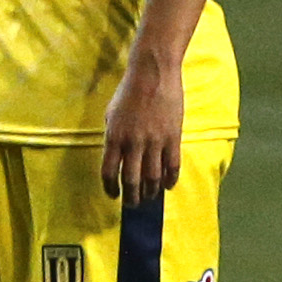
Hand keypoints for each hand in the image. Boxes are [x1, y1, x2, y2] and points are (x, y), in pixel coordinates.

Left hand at [99, 54, 186, 202]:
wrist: (152, 75)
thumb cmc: (128, 93)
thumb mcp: (111, 114)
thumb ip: (113, 136)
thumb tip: (116, 157)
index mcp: (114, 137)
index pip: (108, 171)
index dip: (110, 188)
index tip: (112, 195)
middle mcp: (133, 143)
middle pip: (131, 179)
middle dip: (131, 197)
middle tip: (132, 205)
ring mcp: (154, 141)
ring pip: (152, 176)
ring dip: (150, 192)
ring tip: (148, 199)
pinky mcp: (173, 137)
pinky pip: (172, 165)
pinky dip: (169, 179)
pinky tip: (167, 187)